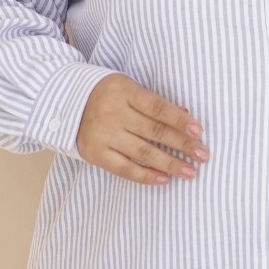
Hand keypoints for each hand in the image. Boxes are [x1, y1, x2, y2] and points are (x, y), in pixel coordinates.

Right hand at [75, 72, 207, 183]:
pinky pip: (124, 168)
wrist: (65, 101)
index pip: (158, 108)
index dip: (180, 120)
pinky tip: (164, 179)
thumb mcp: (128, 88)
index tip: (200, 132)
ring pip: (143, 152)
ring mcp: (104, 135)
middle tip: (203, 155)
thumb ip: (154, 103)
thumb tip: (186, 114)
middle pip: (155, 131)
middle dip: (182, 145)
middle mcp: (114, 113)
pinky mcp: (95, 153)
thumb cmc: (106, 94)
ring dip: (170, 164)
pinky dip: (145, 175)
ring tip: (190, 172)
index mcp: (125, 92)